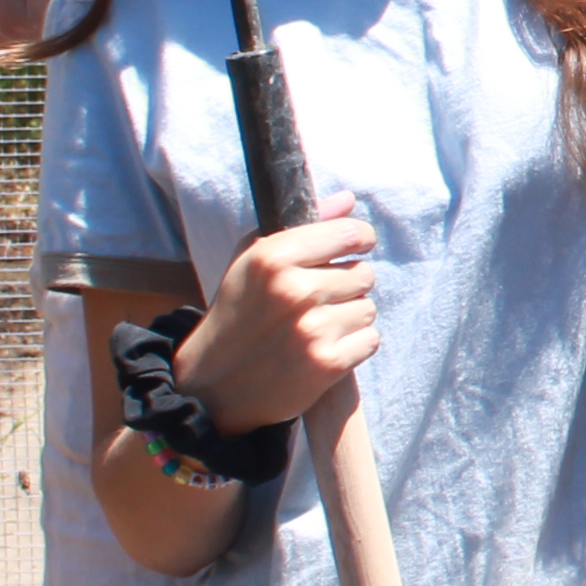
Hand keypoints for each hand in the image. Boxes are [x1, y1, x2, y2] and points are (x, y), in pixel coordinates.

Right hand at [178, 202, 381, 429]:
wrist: (214, 385)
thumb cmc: (238, 315)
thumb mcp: (253, 262)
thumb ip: (304, 226)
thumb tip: (349, 200)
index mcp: (272, 257)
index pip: (349, 233)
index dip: (358, 240)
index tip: (354, 248)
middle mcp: (294, 290)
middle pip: (364, 274)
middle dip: (347, 286)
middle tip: (319, 301)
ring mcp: (312, 329)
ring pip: (368, 308)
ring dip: (350, 318)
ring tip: (318, 327)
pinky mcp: (327, 364)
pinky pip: (370, 340)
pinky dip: (354, 346)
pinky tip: (326, 349)